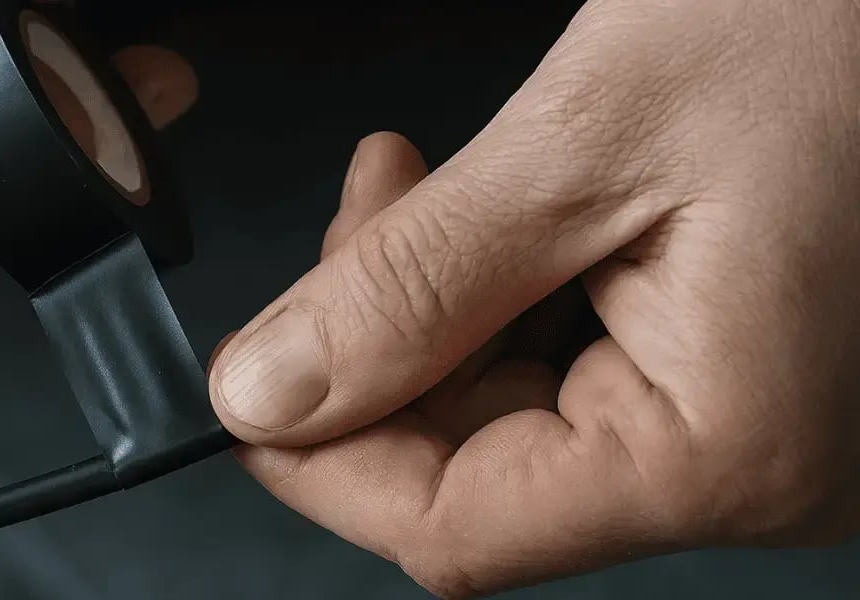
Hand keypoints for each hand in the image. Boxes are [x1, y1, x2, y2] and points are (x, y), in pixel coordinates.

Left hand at [208, 1, 859, 596]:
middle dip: (378, 351)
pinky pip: (575, 374)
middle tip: (357, 216)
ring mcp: (752, 427)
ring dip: (432, 311)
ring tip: (412, 188)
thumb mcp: (581, 146)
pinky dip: (502, 298)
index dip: (322, 462)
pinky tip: (483, 216)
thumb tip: (270, 393)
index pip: (454, 528)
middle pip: (475, 473)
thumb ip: (413, 288)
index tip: (247, 385)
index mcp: (727, 451)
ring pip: (512, 420)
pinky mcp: (741, 373)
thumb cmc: (832, 26)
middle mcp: (754, 472)